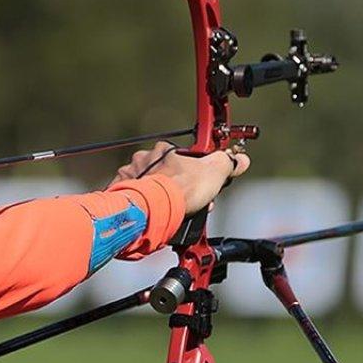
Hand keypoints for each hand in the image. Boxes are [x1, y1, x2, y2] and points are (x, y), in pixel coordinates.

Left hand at [111, 143, 249, 214]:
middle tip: (187, 202)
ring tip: (170, 210)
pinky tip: (151, 212)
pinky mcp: (122, 194)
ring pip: (146, 184)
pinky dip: (141, 204)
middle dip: (175, 185)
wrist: (155, 210)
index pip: (181, 157)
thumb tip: (240, 160)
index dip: (193, 173)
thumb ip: (228, 163)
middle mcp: (143, 160)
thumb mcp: (215, 172)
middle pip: (163, 171)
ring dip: (157, 194)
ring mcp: (130, 176)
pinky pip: (131, 197)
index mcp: (164, 150)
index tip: (199, 186)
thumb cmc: (181, 190)